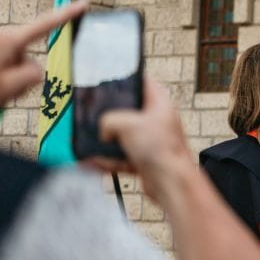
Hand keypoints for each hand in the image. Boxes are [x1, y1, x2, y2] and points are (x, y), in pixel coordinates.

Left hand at [0, 0, 87, 117]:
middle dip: (21, 78)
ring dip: (6, 85)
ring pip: (13, 66)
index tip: (85, 2)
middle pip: (27, 57)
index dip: (68, 15)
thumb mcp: (9, 89)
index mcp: (7, 41)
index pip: (46, 25)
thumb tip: (36, 70)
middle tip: (1, 95)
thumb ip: (33, 76)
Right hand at [91, 76, 194, 204]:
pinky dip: (108, 160)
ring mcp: (151, 140)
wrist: (172, 183)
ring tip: (87, 143)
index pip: (143, 82)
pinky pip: (121, 156)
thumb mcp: (127, 124)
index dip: (126, 77)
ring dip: (105, 142)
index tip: (110, 76)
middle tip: (92, 114)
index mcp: (159, 104)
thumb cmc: (162, 149)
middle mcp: (157, 121)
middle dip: (109, 116)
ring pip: (122, 136)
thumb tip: (104, 130)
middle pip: (128, 111)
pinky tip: (92, 162)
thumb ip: (109, 120)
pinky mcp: (145, 159)